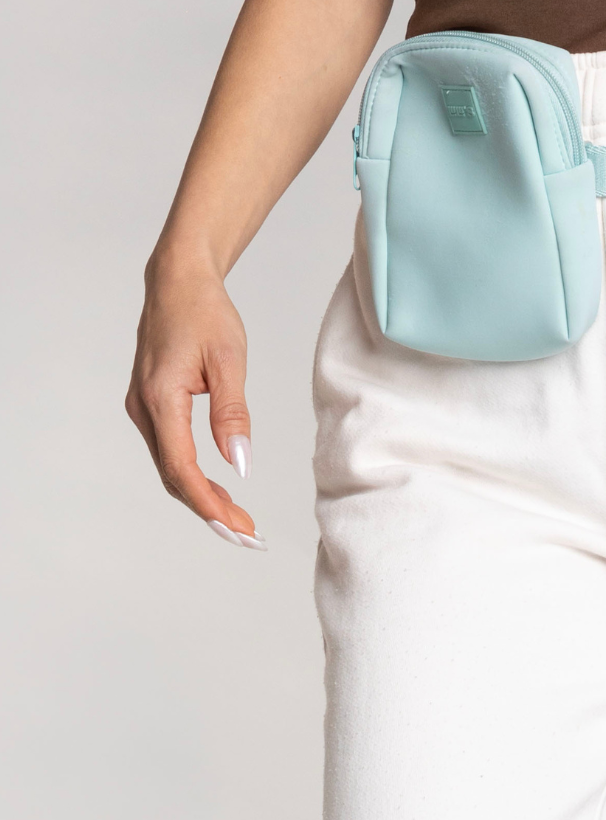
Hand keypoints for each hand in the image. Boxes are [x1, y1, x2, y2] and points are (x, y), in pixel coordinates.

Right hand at [126, 252, 263, 547]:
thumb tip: (239, 464)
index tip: (239, 528)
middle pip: (174, 477)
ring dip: (203, 498)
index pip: (182, 468)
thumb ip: (233, 414)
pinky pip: (170, 454)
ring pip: (170, 469)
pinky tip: (220, 492)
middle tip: (249, 536)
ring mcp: (143, 409)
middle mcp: (144, 408)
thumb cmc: (205, 314)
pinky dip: (194, 478)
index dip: (209, 504)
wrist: (178, 282)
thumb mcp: (229, 361)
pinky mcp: (151, 407)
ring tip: (240, 521)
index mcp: (161, 398)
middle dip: (210, 511)